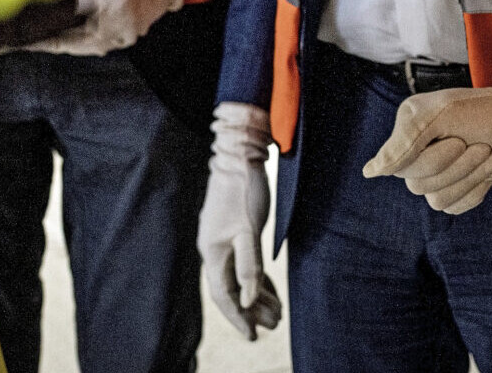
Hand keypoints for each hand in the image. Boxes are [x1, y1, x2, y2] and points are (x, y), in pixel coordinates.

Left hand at [20, 0, 191, 55]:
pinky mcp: (128, 34)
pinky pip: (94, 43)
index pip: (61, 18)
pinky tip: (57, 37)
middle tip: (7, 42)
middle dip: (37, 41)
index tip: (8, 28)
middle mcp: (115, 25)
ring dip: (56, 43)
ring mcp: (123, 34)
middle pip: (65, 42)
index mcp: (108, 3)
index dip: (31, 23)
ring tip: (27, 41)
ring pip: (79, 45)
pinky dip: (75, 40)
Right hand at [197, 102, 280, 339]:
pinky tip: (269, 287)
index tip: (253, 336)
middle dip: (253, 310)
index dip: (238, 318)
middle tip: (275, 324)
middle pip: (232, 289)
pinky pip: (243, 264)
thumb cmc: (243, 190)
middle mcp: (214, 250)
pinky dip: (256, 278)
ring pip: (238, 277)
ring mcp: (222, 240)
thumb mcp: (249, 229)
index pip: (224, 295)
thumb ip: (249, 264)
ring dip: (257, 296)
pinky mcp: (233, 231)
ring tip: (277, 312)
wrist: (238, 155)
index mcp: (214, 252)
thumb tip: (249, 298)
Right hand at [361, 79, 491, 213]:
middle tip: (479, 145)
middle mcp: (416, 155)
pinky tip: (488, 169)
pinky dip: (476, 189)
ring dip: (470, 177)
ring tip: (489, 153)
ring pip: (437, 199)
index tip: (459, 139)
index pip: (402, 166)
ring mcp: (435, 177)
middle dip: (457, 167)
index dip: (434, 158)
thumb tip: (370, 173)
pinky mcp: (454, 194)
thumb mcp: (441, 114)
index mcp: (408, 132)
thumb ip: (404, 141)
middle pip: (419, 185)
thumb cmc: (481, 111)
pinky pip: (454, 206)